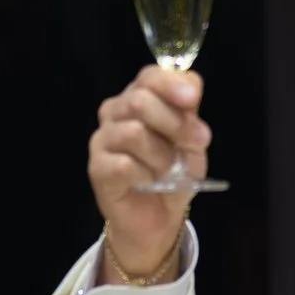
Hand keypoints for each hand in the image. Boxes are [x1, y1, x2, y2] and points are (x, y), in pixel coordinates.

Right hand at [87, 67, 211, 277]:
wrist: (160, 217)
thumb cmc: (175, 173)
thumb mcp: (192, 143)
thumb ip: (190, 115)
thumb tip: (192, 89)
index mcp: (139, 97)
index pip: (150, 76)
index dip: (171, 84)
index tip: (193, 100)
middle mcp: (116, 112)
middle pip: (141, 101)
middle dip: (176, 123)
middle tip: (196, 144)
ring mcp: (102, 139)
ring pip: (134, 133)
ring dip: (162, 155)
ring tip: (169, 171)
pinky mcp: (97, 168)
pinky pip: (124, 165)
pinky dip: (146, 175)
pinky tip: (150, 183)